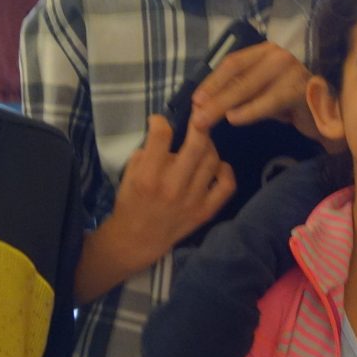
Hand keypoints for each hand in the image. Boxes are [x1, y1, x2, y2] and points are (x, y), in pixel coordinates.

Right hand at [112, 112, 236, 260]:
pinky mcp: (206, 211)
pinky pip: (227, 185)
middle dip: (198, 123)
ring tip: (202, 143)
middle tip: (197, 116)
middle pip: (196, 144)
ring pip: (212, 160)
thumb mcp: (129, 175)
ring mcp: (192, 200)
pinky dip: (225, 170)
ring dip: (209, 145)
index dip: (160, 121)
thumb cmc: (132, 203)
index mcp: (148, 177)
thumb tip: (165, 134)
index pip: (161, 136)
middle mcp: (172, 187)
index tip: (158, 121)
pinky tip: (216, 165)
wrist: (138, 240)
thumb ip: (147, 154)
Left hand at [194, 43, 319, 139]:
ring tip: (207, 121)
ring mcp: (291, 69)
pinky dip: (249, 111)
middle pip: (237, 76)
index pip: (233, 63)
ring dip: (224, 105)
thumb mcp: (263, 92)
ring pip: (249, 87)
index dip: (212, 81)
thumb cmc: (291, 102)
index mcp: (266, 52)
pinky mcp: (300, 89)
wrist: (331, 113)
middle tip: (196, 116)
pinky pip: (269, 101)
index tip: (195, 100)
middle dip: (213, 97)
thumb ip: (242, 91)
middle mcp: (278, 55)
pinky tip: (234, 119)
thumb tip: (207, 101)